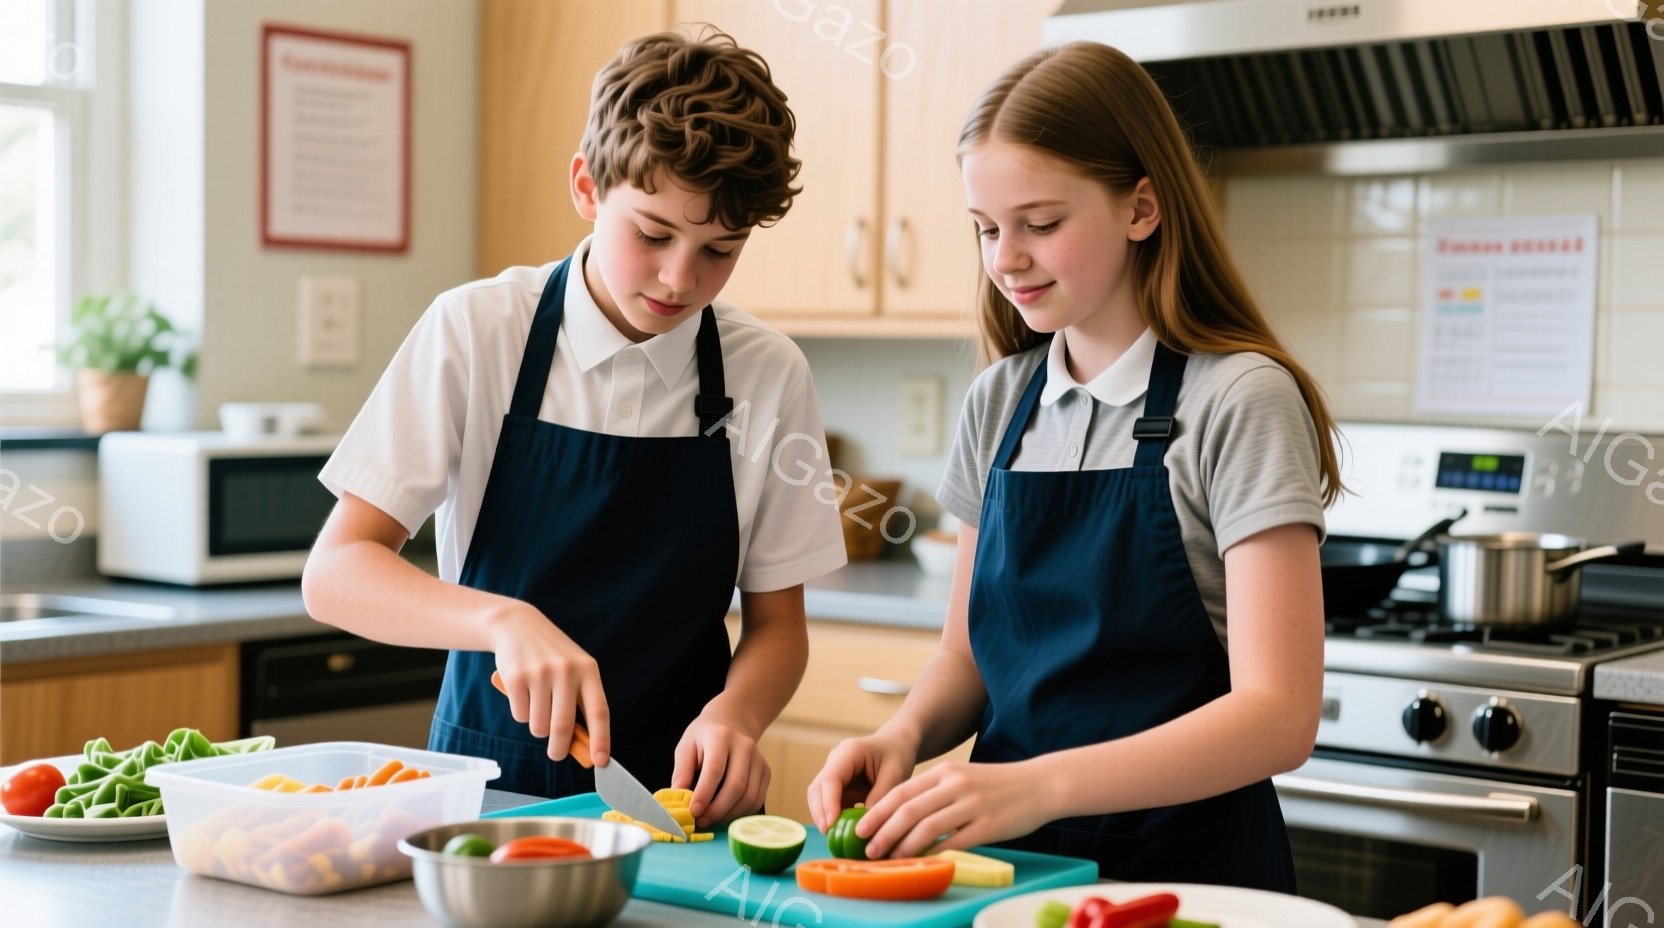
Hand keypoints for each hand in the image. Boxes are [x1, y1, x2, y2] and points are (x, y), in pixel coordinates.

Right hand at [487, 600, 610, 763]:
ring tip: (538, 706)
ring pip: (539, 726)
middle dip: (560, 749)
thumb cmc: (552, 656)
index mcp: (588, 670)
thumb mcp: (574, 670)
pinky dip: (522, 713)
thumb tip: (584, 744)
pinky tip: (523, 693)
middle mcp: (566, 671)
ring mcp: (539, 673)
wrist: (518, 625)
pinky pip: (520, 715)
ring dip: (537, 728)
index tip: (601, 761)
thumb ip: (580, 702)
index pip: (599, 711)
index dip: (601, 739)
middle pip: (563, 726)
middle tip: (556, 753)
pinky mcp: (515, 678)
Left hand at [671, 708, 769, 828]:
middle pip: (736, 785)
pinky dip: (741, 813)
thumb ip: (682, 771)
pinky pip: (757, 799)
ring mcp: (758, 760)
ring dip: (729, 815)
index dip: (704, 793)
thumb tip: (678, 797)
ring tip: (711, 819)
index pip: (715, 769)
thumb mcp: (686, 746)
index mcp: (720, 737)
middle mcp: (744, 747)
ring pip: (749, 796)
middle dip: (717, 809)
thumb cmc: (705, 737)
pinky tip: (726, 814)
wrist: (732, 722)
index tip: (693, 811)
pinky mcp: (766, 772)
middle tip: (701, 821)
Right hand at [806, 732, 917, 833]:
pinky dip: (832, 817)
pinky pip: (828, 803)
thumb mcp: (895, 774)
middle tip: (828, 834)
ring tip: (832, 837)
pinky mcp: (836, 785)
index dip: (829, 802)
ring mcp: (833, 772)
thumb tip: (865, 824)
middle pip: (818, 788)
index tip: (831, 824)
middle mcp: (835, 760)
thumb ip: (880, 797)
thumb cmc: (898, 755)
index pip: (831, 778)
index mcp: (849, 752)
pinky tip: (839, 832)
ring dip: (823, 816)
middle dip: (821, 812)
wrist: (897, 745)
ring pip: (818, 796)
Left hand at [855, 759, 1056, 859]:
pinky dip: (934, 854)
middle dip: (882, 831)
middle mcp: (955, 784)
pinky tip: (923, 862)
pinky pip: (953, 843)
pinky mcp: (988, 825)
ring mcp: (971, 804)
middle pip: (908, 809)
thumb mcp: (963, 777)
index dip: (878, 811)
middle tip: (868, 848)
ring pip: (926, 827)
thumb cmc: (999, 785)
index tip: (860, 827)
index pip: (901, 792)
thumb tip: (903, 817)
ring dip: (902, 846)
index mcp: (945, 771)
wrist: (1041, 784)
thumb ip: (936, 792)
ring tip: (889, 858)